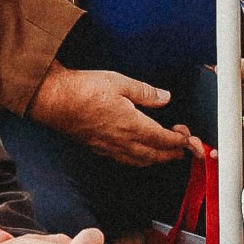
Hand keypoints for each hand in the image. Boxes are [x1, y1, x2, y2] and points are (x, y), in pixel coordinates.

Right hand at [29, 66, 191, 166]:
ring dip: (158, 158)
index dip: (181, 141)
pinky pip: (126, 160)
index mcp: (132, 126)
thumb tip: (164, 97)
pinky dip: (140, 159)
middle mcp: (123, 142)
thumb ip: (146, 93)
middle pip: (156, 155)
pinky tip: (139, 153)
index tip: (190, 138)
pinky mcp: (99, 148)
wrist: (53, 100)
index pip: (164, 140)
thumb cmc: (82, 90)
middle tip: (184, 147)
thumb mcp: (120, 82)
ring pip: (141, 161)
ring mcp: (109, 148)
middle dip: (173, 153)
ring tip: (166, 152)